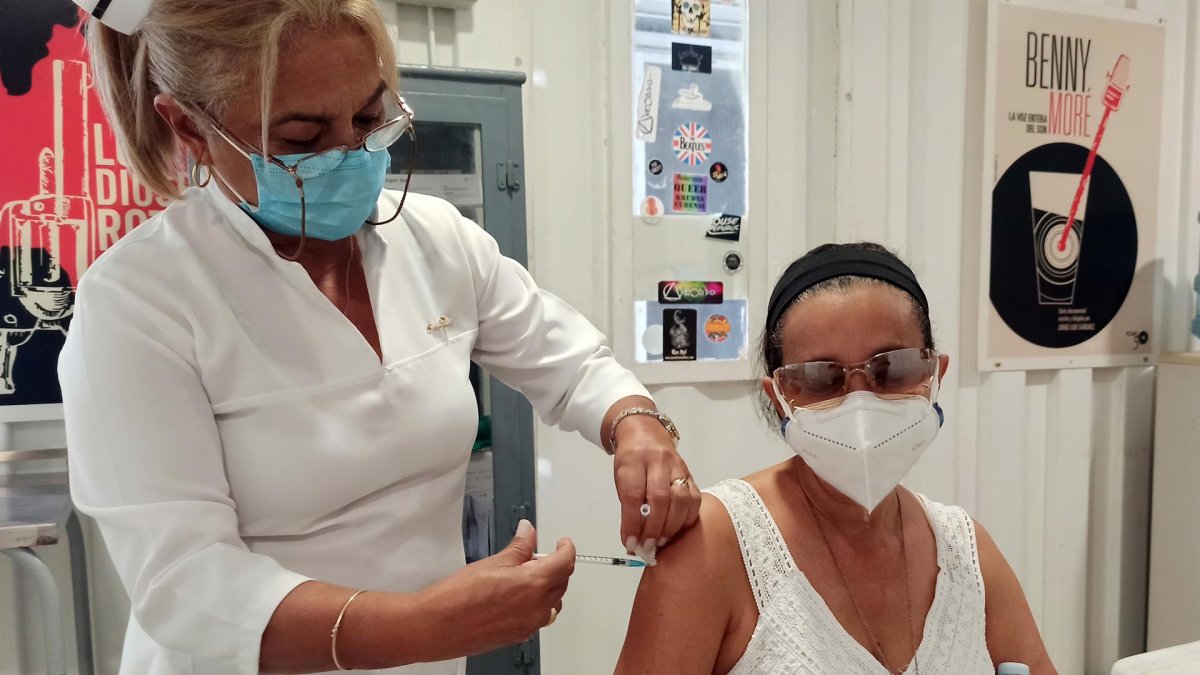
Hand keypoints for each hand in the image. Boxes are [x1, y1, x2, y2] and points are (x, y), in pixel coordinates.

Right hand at [411, 519, 574, 660]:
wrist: (435, 627)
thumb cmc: (456, 598)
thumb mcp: (492, 562)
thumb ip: (518, 547)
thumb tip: (528, 532)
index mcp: (532, 585)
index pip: (564, 563)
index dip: (566, 549)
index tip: (562, 543)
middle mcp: (535, 608)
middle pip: (561, 583)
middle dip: (556, 566)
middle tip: (539, 554)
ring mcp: (528, 625)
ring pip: (553, 602)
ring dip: (548, 586)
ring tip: (526, 574)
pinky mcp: (518, 635)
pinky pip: (539, 617)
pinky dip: (537, 603)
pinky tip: (518, 594)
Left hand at [612, 415, 700, 562]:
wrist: (646, 433)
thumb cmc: (631, 460)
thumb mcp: (620, 477)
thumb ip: (628, 506)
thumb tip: (633, 539)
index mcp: (633, 461)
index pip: (633, 495)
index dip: (632, 522)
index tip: (630, 542)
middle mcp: (657, 461)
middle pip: (660, 498)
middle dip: (654, 528)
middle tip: (647, 546)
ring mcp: (677, 466)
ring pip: (681, 499)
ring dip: (671, 526)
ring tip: (661, 541)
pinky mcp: (690, 474)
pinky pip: (694, 499)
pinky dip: (686, 519)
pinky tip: (677, 529)